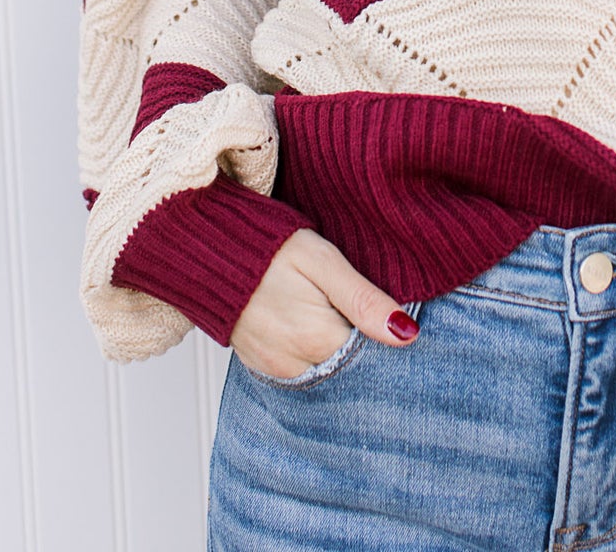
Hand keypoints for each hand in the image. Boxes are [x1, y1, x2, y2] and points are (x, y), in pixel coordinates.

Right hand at [230, 227, 419, 379]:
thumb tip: (406, 334)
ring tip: (332, 309)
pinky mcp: (261, 365)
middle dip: (362, 342)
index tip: (386, 312)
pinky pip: (301, 367)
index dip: (384, 334)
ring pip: (326, 367)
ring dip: (336, 346)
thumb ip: (363, 299)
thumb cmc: (269, 247)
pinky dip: (313, 350)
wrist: (209, 249)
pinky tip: (313, 321)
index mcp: (317, 340)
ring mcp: (275, 369)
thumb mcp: (323, 262)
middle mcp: (296, 365)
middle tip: (357, 305)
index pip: (373, 355)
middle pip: (349, 365)